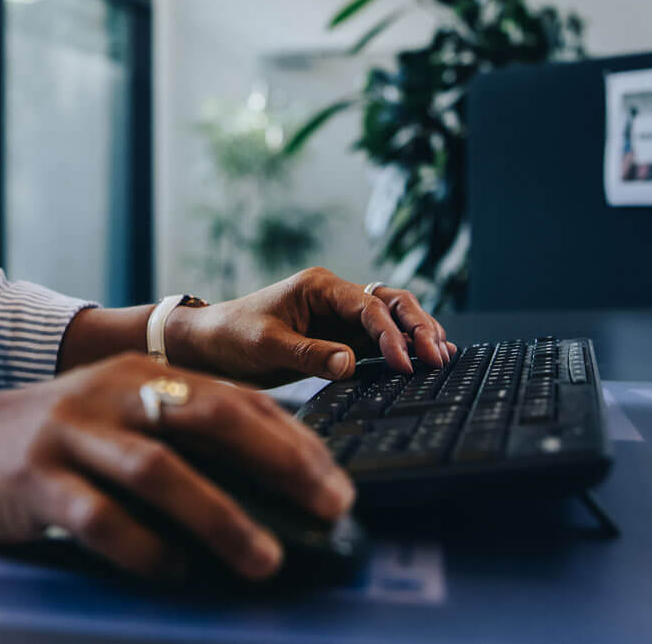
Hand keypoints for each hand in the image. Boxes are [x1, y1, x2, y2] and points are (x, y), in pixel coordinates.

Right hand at [0, 353, 353, 580]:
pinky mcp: (31, 481)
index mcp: (138, 376)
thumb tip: (264, 489)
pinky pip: (97, 519)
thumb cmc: (34, 446)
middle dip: (281, 464)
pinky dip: (143, 551)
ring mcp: (68, 436)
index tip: (339, 484)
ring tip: (265, 560)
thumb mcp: (106, 421)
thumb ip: (171, 440)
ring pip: (160, 472)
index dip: (295, 439)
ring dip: (222, 517)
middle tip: (330, 508)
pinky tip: (173, 577)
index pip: (236, 398)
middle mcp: (110, 395)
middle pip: (212, 417)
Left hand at [166, 267, 454, 385]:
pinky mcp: (341, 339)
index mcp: (318, 287)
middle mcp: (335, 297)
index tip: (404, 363)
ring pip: (392, 317)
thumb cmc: (233, 336)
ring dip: (417, 333)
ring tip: (441, 357)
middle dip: (417, 326)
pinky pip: (380, 339)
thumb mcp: (266, 346)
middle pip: (390, 302)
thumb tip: (352, 364)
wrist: (209, 343)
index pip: (366, 305)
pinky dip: (403, 347)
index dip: (390, 333)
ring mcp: (340, 318)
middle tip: (436, 357)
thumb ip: (309, 354)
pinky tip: (424, 362)